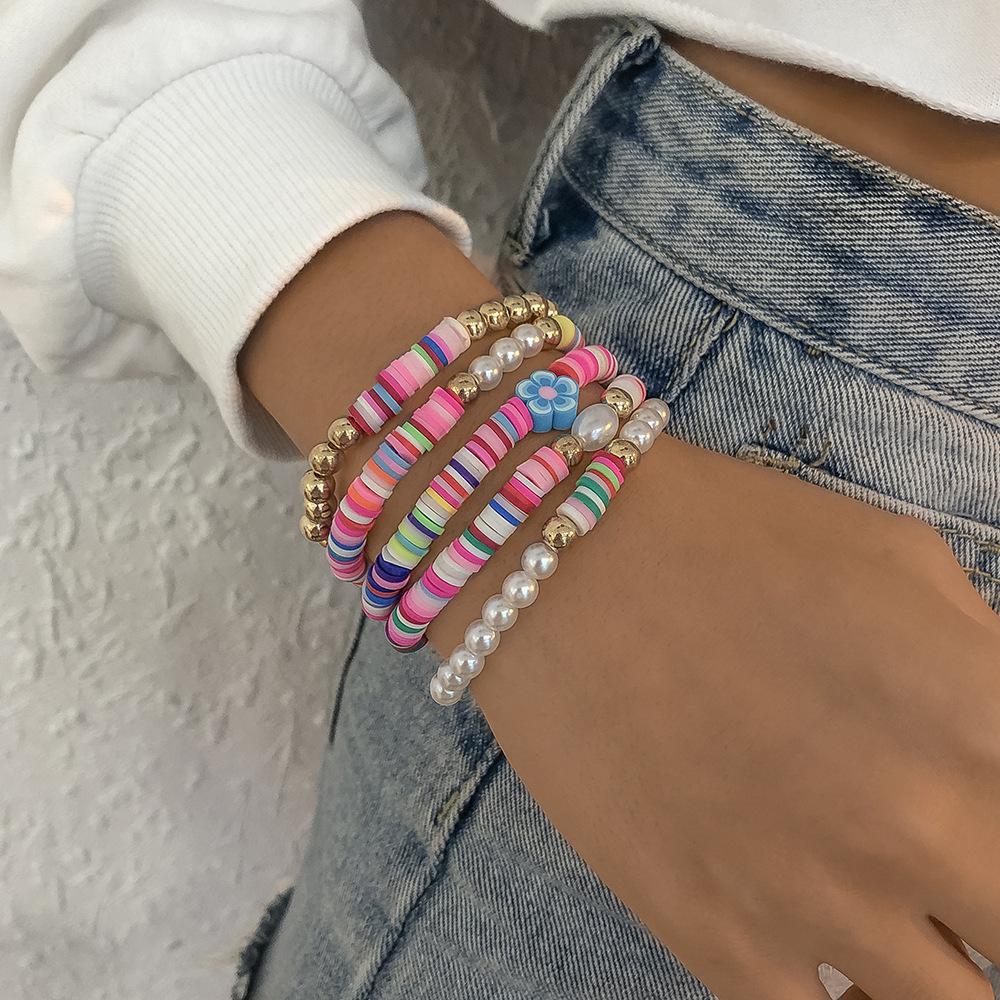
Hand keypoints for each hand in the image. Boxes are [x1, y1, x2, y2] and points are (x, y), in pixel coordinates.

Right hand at [462, 436, 999, 998]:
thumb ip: (989, 663)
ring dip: (933, 962)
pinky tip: (831, 950)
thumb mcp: (900, 561)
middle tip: (944, 870)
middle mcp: (918, 827)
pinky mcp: (716, 937)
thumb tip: (997, 741)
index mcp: (983, 718)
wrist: (562, 564)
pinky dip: (843, 993)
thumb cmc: (730, 537)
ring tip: (889, 905)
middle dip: (983, 898)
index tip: (976, 823)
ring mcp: (816, 900)